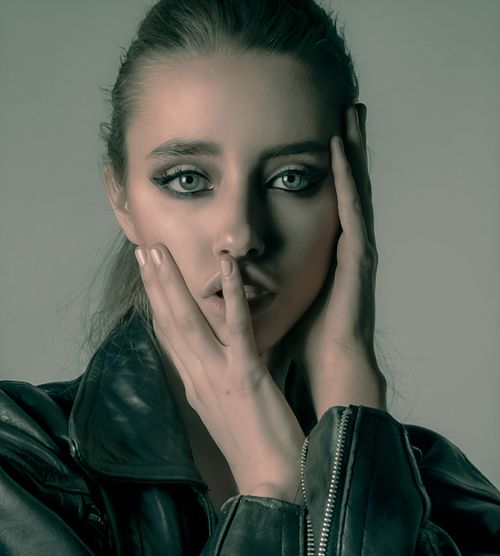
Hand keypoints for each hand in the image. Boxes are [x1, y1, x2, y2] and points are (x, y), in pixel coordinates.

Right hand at [134, 246, 304, 501]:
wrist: (271, 484)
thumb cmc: (254, 449)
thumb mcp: (224, 412)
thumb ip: (213, 381)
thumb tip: (208, 359)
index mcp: (194, 385)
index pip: (169, 337)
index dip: (156, 304)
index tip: (148, 276)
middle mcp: (198, 377)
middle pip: (169, 323)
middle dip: (154, 284)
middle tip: (142, 248)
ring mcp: (219, 375)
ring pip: (189, 321)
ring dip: (171, 283)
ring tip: (157, 250)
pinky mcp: (246, 375)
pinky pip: (236, 327)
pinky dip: (231, 293)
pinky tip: (227, 265)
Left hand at [281, 104, 385, 416]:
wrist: (325, 366)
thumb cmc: (300, 333)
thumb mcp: (274, 295)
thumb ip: (257, 275)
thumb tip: (220, 263)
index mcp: (320, 249)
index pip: (324, 199)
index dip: (321, 166)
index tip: (313, 132)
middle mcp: (339, 243)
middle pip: (341, 187)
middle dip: (342, 148)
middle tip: (341, 106)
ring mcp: (350, 249)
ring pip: (353, 190)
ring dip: (352, 151)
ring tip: (350, 111)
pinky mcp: (357, 258)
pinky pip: (353, 212)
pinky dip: (348, 179)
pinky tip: (342, 149)